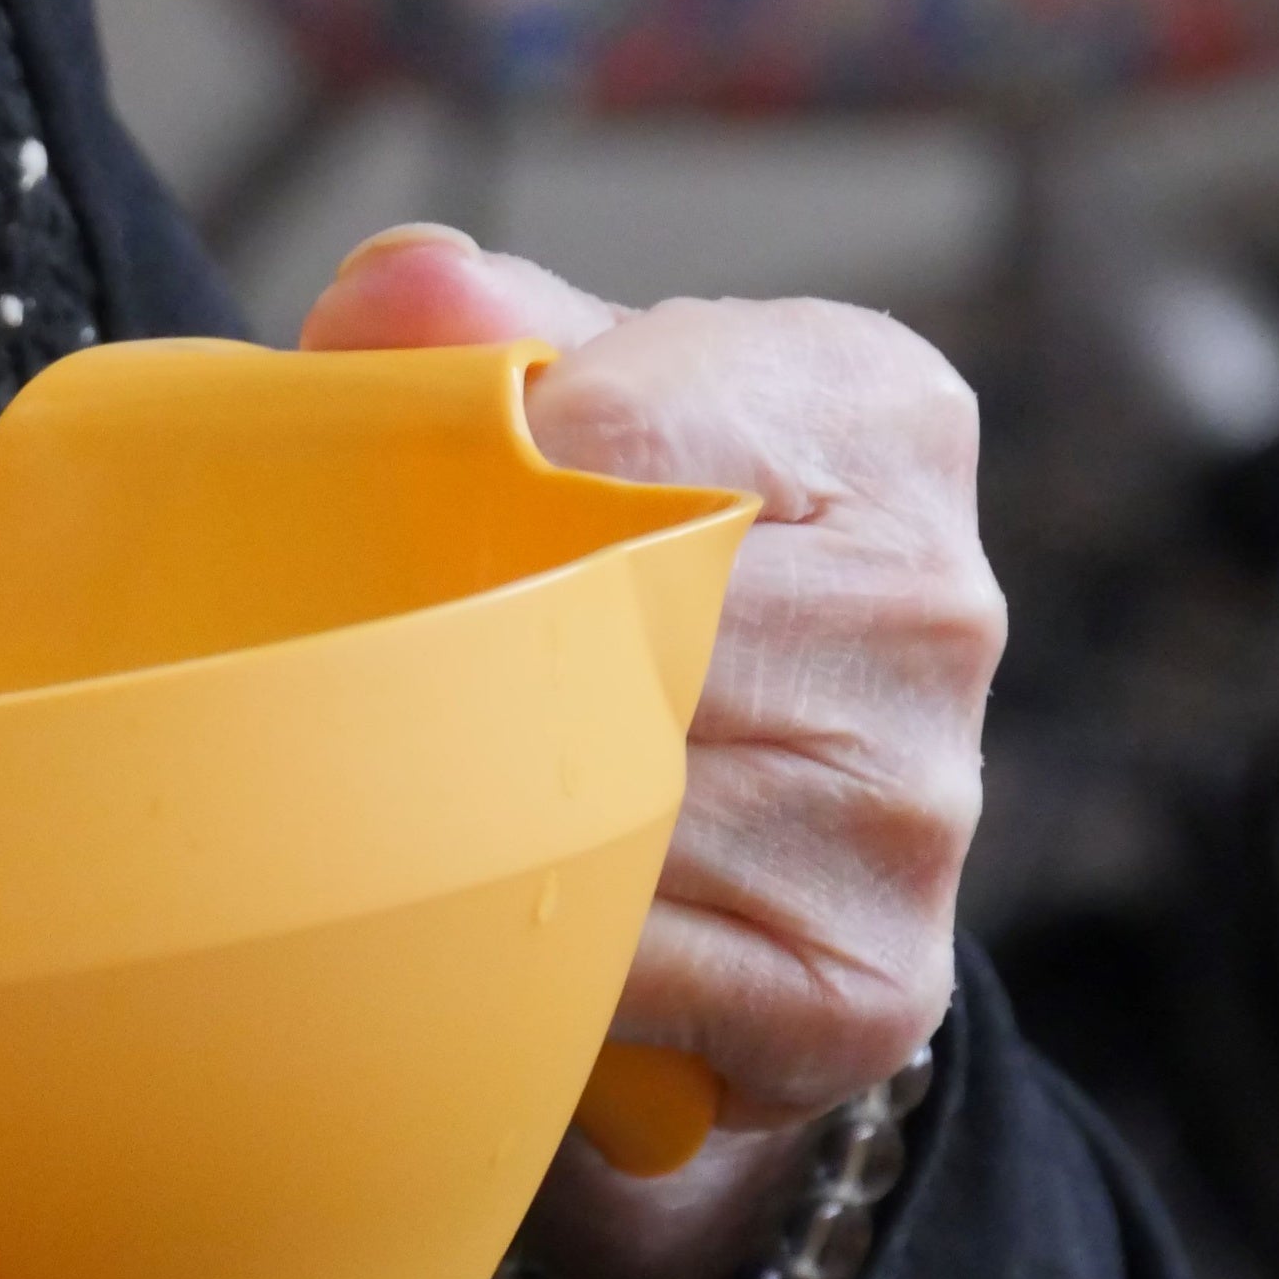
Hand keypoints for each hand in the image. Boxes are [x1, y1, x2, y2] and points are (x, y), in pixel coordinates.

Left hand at [304, 229, 1001, 1278]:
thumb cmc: (619, 581)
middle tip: (344, 695)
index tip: (391, 539)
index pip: (610, 431)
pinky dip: (529, 955)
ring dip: (466, 821)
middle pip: (601, 628)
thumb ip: (477, 332)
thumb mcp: (569, 408)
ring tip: (402, 807)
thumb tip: (393, 299)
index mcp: (875, 411)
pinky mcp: (866, 980)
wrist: (741, 854)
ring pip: (603, 808)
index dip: (459, 495)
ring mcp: (915, 800)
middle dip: (447, 667)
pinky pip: (625, 965)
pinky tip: (500, 925)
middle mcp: (934, 602)